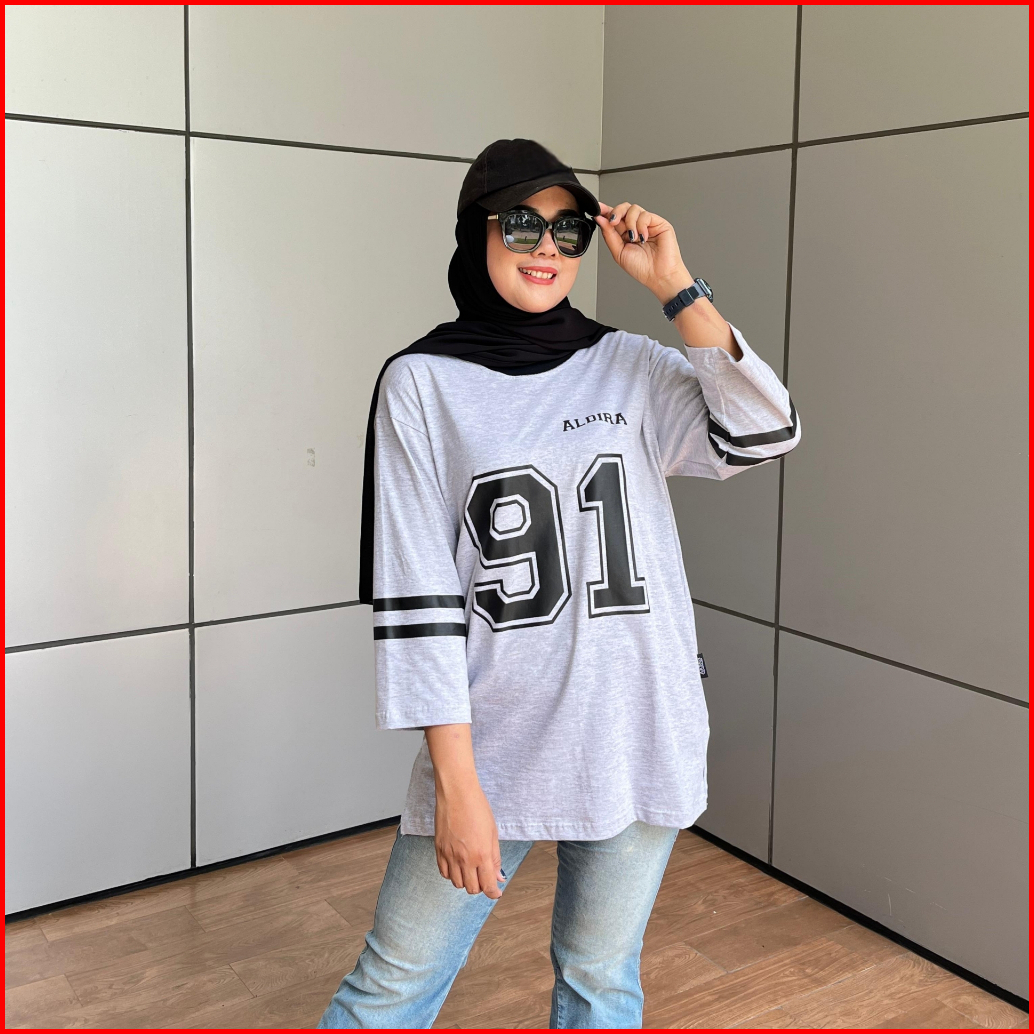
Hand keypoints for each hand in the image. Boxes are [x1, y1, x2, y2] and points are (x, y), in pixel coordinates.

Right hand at [433, 777, 506, 897]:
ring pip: (457, 883)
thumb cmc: (477, 808)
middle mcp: (465, 859)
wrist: (457, 793)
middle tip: (484, 877)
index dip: (493, 892)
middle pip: (472, 888)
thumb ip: (495, 857)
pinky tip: (457, 865)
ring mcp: (449, 855)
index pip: (487, 886)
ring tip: (470, 870)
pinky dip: (451, 874)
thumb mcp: (493, 833)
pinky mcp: (438, 849)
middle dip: (480, 886)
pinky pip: (443, 872)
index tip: (496, 892)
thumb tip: (498, 876)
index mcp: (482, 855)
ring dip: (465, 881)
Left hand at [595, 201, 693, 302]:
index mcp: (625, 234)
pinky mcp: (659, 223)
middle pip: (623, 208)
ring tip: (633, 238)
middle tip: (613, 222)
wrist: (658, 275)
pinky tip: (643, 237)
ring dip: (630, 223)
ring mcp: (647, 224)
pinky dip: (641, 225)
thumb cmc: (642, 268)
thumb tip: (600, 219)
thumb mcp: (618, 252)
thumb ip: (609, 235)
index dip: (605, 211)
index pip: (615, 217)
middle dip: (616, 212)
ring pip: (633, 209)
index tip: (598, 208)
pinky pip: (645, 215)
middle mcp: (636, 227)